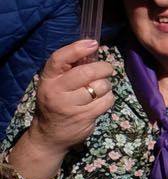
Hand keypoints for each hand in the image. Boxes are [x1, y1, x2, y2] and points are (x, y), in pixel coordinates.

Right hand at [12, 43, 115, 176]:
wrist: (49, 134)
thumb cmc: (57, 102)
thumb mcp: (56, 84)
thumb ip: (71, 68)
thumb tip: (93, 47)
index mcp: (48, 79)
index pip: (59, 59)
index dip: (77, 49)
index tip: (93, 43)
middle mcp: (56, 91)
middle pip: (87, 72)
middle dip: (103, 68)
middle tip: (106, 69)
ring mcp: (69, 105)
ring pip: (101, 86)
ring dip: (106, 86)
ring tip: (97, 90)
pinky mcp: (83, 116)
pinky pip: (107, 100)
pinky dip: (108, 99)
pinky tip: (98, 103)